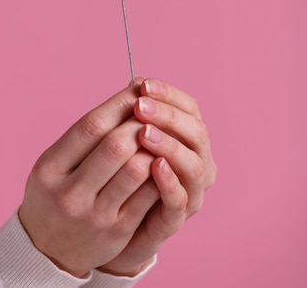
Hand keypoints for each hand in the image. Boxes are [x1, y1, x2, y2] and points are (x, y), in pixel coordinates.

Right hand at [18, 83, 159, 277]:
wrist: (46, 250)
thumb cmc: (54, 194)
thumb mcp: (53, 164)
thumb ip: (83, 137)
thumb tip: (126, 98)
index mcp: (50, 169)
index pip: (90, 126)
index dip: (118, 104)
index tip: (136, 91)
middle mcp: (70, 193)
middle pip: (115, 146)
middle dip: (139, 122)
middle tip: (152, 111)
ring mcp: (95, 214)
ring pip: (136, 170)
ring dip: (153, 146)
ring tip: (158, 134)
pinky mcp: (118, 230)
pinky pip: (148, 195)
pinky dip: (160, 172)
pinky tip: (162, 160)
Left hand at [98, 78, 216, 275]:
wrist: (109, 224)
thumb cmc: (120, 172)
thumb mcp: (126, 139)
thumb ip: (135, 115)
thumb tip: (135, 82)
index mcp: (188, 137)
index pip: (190, 108)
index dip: (169, 94)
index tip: (143, 84)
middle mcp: (197, 163)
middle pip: (197, 133)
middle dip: (168, 116)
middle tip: (141, 106)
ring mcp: (190, 192)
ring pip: (194, 165)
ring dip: (170, 145)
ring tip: (145, 133)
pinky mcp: (174, 219)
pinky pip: (180, 200)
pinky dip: (169, 181)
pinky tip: (153, 165)